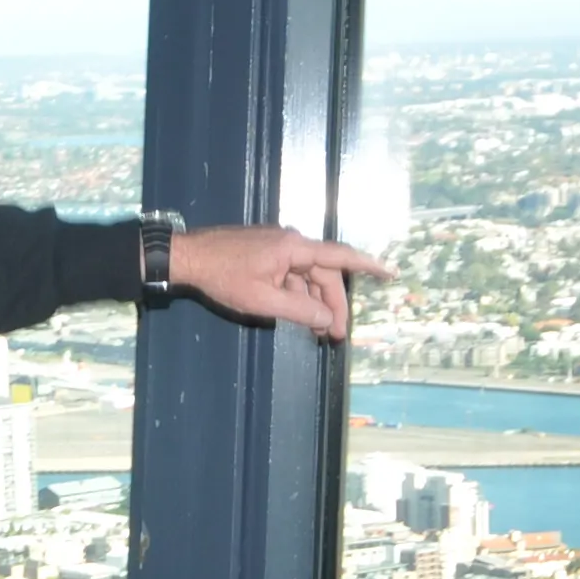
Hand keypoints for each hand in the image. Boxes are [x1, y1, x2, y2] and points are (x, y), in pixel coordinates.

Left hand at [163, 225, 387, 342]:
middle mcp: (291, 242)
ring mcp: (278, 246)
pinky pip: (291, 274)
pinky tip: (298, 317)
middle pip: (324, 273)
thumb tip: (327, 321)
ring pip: (306, 277)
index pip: (340, 257)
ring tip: (319, 333)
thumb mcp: (262, 301)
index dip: (369, 265)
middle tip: (337, 336)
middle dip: (333, 305)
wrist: (188, 257)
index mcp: (294, 248)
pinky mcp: (266, 253)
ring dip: (314, 303)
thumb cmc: (223, 277)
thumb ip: (298, 311)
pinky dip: (297, 295)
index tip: (391, 273)